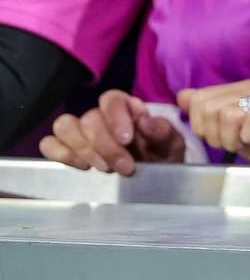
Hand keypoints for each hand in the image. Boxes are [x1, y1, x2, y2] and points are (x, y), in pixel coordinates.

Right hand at [38, 90, 184, 173]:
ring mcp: (80, 132)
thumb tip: (144, 119)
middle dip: (106, 146)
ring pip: (64, 126)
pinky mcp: (66, 149)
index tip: (127, 139)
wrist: (156, 180)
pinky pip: (49, 144)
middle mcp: (101, 117)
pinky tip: (81, 166)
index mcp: (127, 109)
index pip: (111, 99)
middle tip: (125, 167)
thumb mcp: (172, 145)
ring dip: (82, 149)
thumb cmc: (163, 157)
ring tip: (104, 168)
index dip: (116, 117)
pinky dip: (60, 153)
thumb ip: (161, 130)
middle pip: (89, 119)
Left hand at [178, 81, 249, 167]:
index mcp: (245, 88)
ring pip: (227, 113)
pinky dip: (249, 138)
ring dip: (232, 138)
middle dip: (214, 134)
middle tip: (234, 144)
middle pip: (209, 106)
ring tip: (248, 144)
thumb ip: (209, 114)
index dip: (200, 124)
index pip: (199, 98)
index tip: (220, 138)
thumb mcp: (234, 133)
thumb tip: (183, 95)